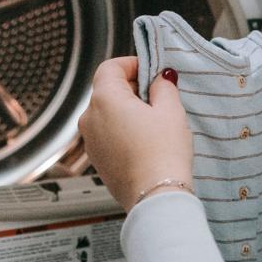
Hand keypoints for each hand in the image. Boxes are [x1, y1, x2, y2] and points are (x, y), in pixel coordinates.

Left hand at [78, 57, 193, 211]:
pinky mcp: (97, 159)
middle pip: (107, 90)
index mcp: (104, 99)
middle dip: (132, 88)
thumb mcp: (171, 111)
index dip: (132, 64)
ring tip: (155, 123)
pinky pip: (108, 134)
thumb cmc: (162, 155)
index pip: (110, 67)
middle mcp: (90, 118)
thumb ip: (163, 87)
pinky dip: (123, 131)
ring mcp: (90, 140)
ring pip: (107, 113)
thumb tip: (161, 78)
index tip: (150, 70)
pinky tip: (146, 142)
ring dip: (128, 111)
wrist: (155, 196)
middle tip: (159, 97)